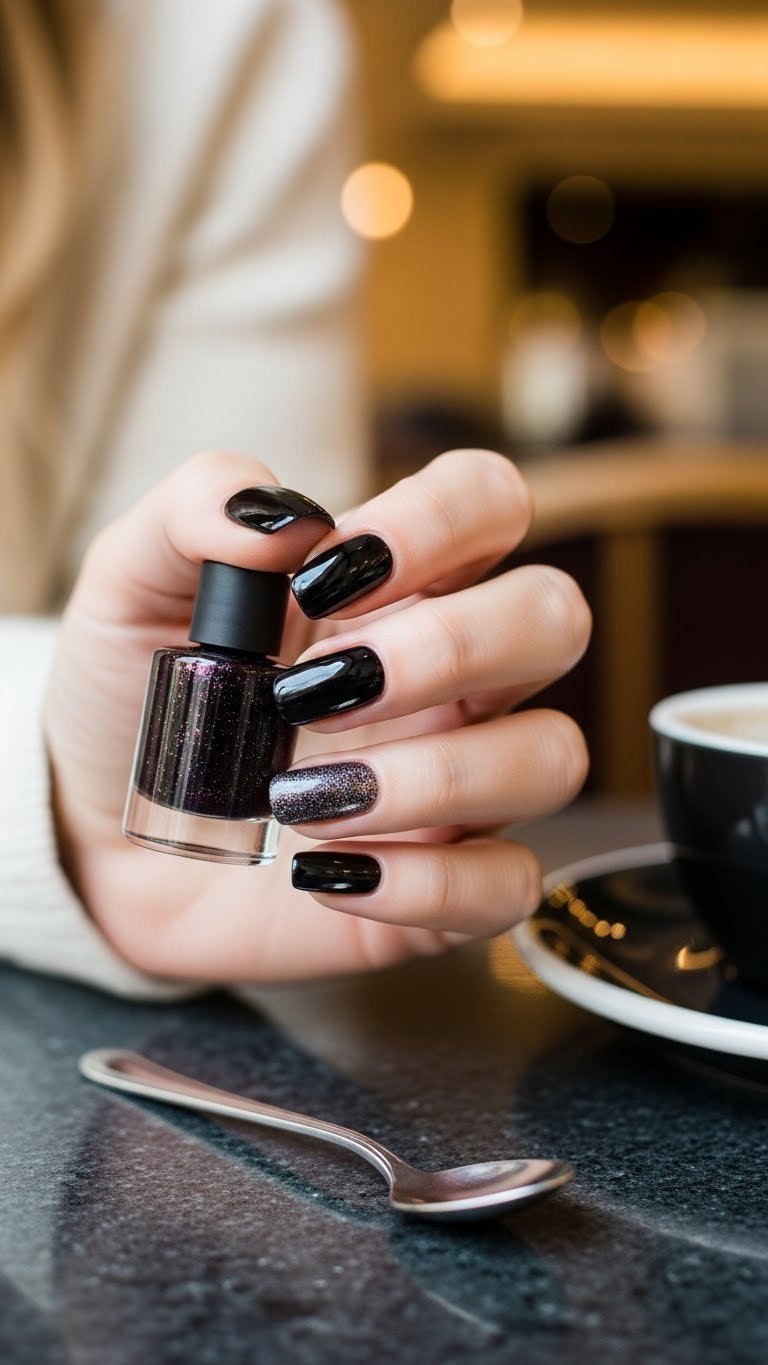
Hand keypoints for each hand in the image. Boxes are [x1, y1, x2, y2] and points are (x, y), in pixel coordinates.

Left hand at [44, 448, 589, 982]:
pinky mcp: (444, 887)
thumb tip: (281, 513)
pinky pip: (509, 887)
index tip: (322, 582)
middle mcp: (454, 676)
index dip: (436, 521)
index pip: (491, 500)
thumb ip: (190, 512)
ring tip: (297, 798)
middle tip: (315, 690)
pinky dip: (421, 885)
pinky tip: (320, 874)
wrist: (97, 841)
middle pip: (555, 617)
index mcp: (397, 585)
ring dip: (431, 778)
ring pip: (553, 756)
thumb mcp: (129, 588)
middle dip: (450, 647)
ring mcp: (460, 783)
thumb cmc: (137, 702)